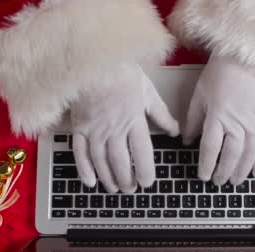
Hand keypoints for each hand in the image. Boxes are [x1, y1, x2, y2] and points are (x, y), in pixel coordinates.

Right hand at [71, 65, 179, 192]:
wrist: (93, 60)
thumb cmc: (121, 72)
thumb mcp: (148, 92)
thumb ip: (161, 114)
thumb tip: (175, 130)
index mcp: (134, 121)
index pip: (142, 154)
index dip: (145, 172)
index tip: (148, 182)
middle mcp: (114, 129)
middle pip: (121, 163)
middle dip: (127, 180)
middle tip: (131, 189)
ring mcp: (95, 129)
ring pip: (101, 162)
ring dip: (108, 178)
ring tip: (115, 188)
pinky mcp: (79, 127)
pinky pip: (80, 153)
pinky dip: (84, 169)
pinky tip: (90, 182)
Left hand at [182, 54, 254, 185]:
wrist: (248, 56)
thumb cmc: (220, 73)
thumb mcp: (200, 95)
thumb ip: (193, 120)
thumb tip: (186, 141)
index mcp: (217, 117)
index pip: (210, 149)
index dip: (207, 165)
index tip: (203, 176)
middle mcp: (237, 122)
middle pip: (231, 155)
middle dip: (224, 172)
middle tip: (220, 182)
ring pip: (249, 153)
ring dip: (243, 170)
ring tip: (237, 181)